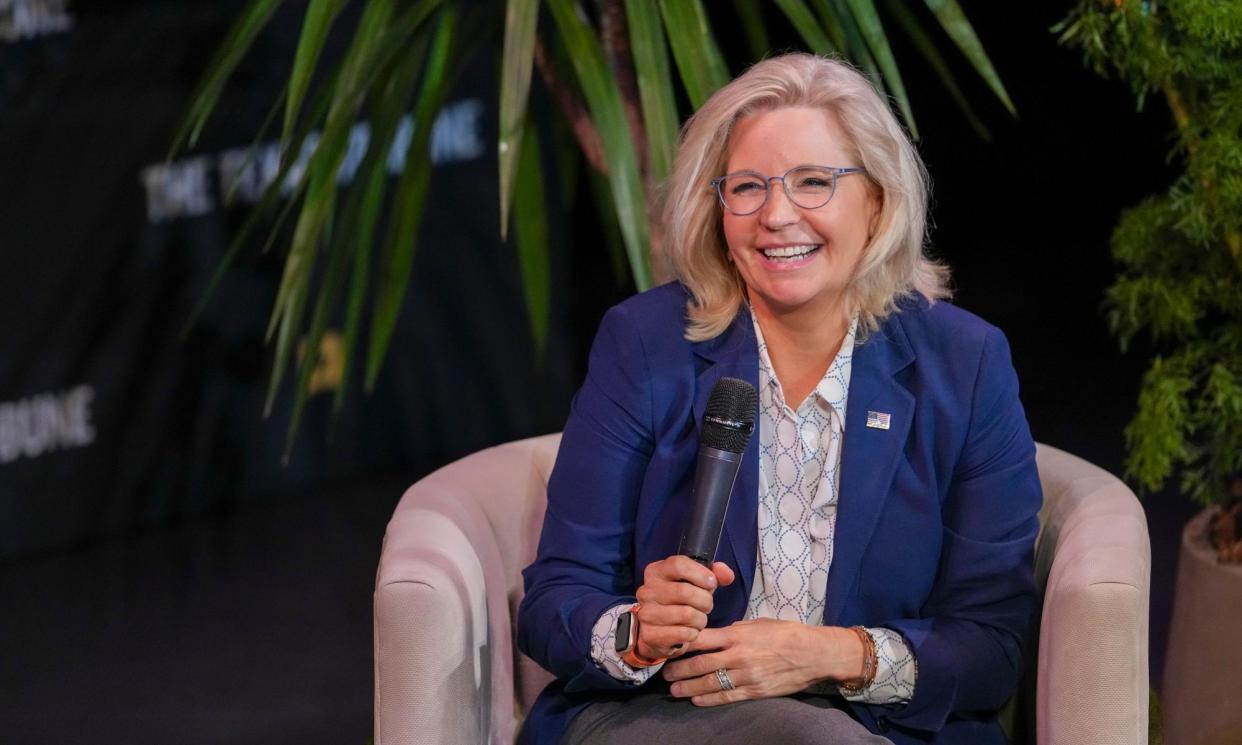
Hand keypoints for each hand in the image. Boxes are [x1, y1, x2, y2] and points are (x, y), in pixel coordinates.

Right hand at [633, 556, 733, 659]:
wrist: (658, 632)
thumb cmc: (679, 603)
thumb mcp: (696, 584)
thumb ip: (713, 575)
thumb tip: (726, 574)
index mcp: (656, 572)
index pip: (678, 565)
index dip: (700, 574)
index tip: (711, 582)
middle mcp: (647, 591)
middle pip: (685, 591)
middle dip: (705, 601)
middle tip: (707, 606)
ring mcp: (646, 613)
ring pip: (686, 614)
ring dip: (700, 620)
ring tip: (698, 620)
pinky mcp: (650, 634)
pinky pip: (683, 633)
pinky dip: (693, 633)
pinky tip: (689, 631)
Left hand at [662, 619, 863, 705]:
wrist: (812, 653)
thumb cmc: (786, 633)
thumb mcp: (758, 623)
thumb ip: (736, 629)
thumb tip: (721, 633)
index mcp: (737, 635)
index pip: (701, 639)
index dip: (682, 644)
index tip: (669, 646)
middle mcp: (737, 655)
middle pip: (699, 663)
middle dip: (679, 669)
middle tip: (665, 673)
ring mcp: (745, 675)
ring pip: (709, 682)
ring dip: (688, 687)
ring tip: (674, 689)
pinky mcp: (754, 691)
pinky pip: (727, 696)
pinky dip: (709, 698)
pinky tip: (697, 699)